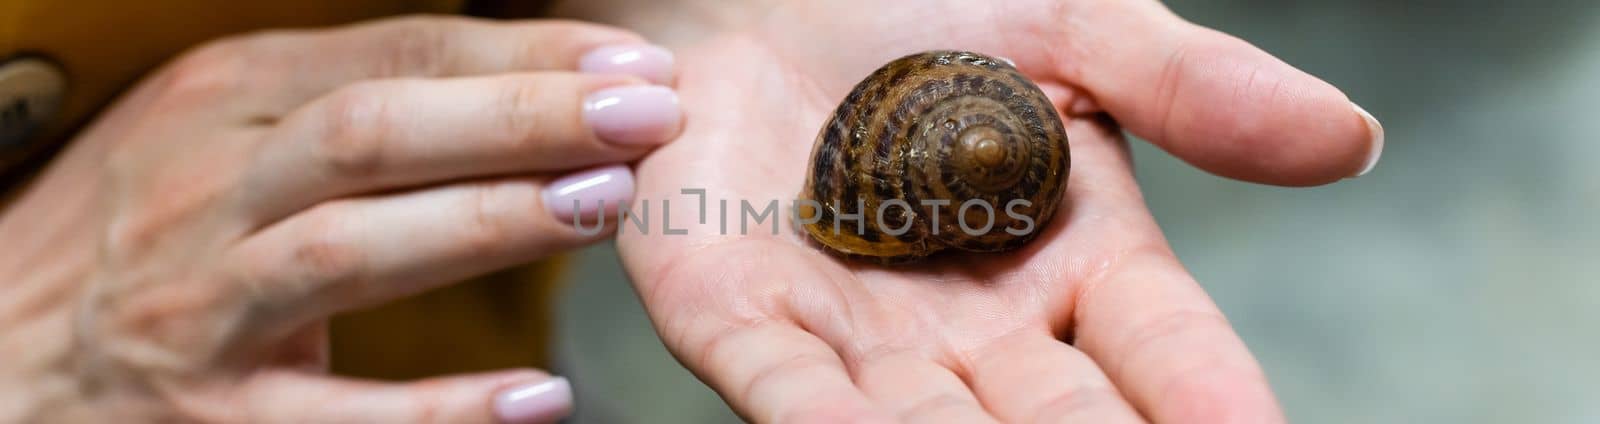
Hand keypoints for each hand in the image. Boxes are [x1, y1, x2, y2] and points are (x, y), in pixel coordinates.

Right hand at [0, 16, 680, 422]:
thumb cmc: (142, 228)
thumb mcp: (220, 129)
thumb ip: (340, 95)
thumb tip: (506, 63)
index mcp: (224, 98)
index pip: (396, 56)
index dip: (522, 55)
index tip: (634, 60)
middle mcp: (207, 187)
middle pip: (378, 132)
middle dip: (525, 117)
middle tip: (650, 115)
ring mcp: (200, 304)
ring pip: (352, 247)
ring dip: (488, 223)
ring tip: (607, 206)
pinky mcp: (209, 417)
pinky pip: (336, 417)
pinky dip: (440, 409)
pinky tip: (537, 400)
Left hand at [609, 0, 1380, 421]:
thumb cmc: (923, 10)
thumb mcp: (1074, 31)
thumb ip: (1194, 89)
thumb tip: (1352, 139)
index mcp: (1077, 265)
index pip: (1162, 348)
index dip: (1202, 394)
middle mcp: (977, 326)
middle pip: (1052, 417)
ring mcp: (860, 338)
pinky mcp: (743, 321)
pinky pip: (788, 390)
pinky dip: (822, 422)